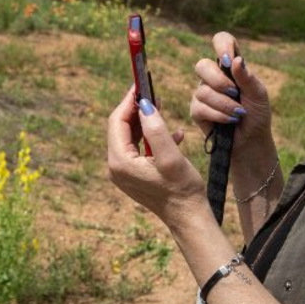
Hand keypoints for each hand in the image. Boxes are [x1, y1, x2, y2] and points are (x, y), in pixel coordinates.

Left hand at [105, 83, 205, 226]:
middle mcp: (116, 167)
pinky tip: (174, 134)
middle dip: (136, 109)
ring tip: (161, 106)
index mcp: (120, 162)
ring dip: (145, 121)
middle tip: (151, 91)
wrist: (188, 218)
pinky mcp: (134, 175)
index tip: (140, 84)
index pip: (117, 122)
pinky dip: (152, 137)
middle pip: (121, 128)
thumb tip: (143, 104)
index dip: (129, 101)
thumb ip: (156, 128)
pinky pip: (139, 148)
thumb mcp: (170, 156)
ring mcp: (124, 172)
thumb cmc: (182, 189)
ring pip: (130, 136)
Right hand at [188, 32, 276, 170]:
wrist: (251, 141)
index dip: (222, 45)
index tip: (228, 61)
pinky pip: (200, 107)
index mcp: (231, 66)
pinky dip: (218, 114)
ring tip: (239, 114)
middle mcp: (214, 77)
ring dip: (224, 104)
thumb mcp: (258, 95)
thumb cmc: (257, 115)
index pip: (221, 41)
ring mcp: (203, 93)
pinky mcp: (197, 111)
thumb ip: (247, 77)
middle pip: (202, 65)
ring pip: (203, 90)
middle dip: (219, 81)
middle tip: (235, 92)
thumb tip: (236, 60)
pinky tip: (230, 121)